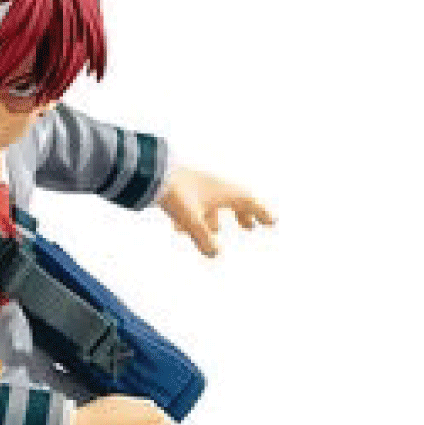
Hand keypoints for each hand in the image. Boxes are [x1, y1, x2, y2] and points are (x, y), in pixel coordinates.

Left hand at [157, 165, 275, 256]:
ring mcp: (198, 184)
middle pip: (234, 199)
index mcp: (224, 190)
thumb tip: (215, 254)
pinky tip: (181, 229)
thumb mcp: (191, 219)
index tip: (272, 222)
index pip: (249, 201)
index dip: (261, 212)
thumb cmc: (175, 192)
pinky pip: (195, 201)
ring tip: (217, 230)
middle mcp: (214, 185)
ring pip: (213, 201)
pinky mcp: (182, 186)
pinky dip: (195, 214)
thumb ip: (204, 238)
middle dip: (241, 214)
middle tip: (248, 227)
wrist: (151, 170)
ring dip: (216, 216)